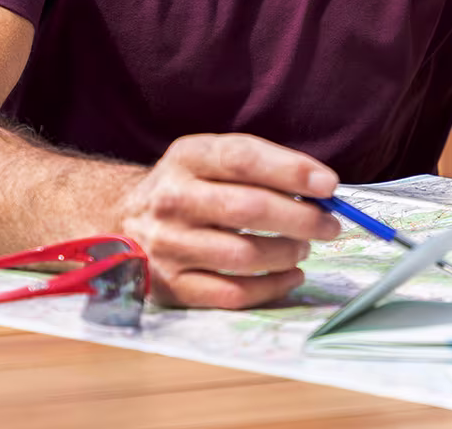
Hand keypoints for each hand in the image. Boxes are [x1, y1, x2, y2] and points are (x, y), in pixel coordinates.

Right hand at [116, 133, 343, 307]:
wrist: (122, 219)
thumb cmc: (188, 186)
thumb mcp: (210, 158)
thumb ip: (260, 166)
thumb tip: (321, 189)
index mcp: (186, 158)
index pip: (243, 159)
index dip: (291, 170)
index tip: (329, 184)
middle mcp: (172, 200)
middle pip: (249, 209)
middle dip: (301, 218)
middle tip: (329, 225)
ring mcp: (169, 245)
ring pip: (244, 255)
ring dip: (287, 253)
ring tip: (304, 248)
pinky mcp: (171, 285)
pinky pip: (232, 293)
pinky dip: (271, 287)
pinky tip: (290, 275)